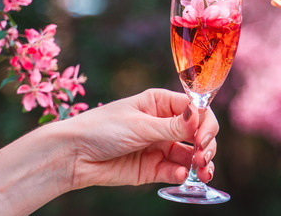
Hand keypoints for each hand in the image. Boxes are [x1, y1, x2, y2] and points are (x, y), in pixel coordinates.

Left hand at [64, 88, 218, 188]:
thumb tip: (200, 118)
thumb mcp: (139, 124)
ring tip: (203, 172)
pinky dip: (183, 175)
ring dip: (201, 163)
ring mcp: (159, 146)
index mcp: (161, 103)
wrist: (74, 155)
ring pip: (191, 155)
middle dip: (206, 144)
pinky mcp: (153, 168)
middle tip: (203, 156)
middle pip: (198, 133)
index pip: (195, 109)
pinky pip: (175, 171)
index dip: (205, 123)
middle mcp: (164, 124)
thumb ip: (172, 126)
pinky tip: (181, 176)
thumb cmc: (101, 129)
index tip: (203, 138)